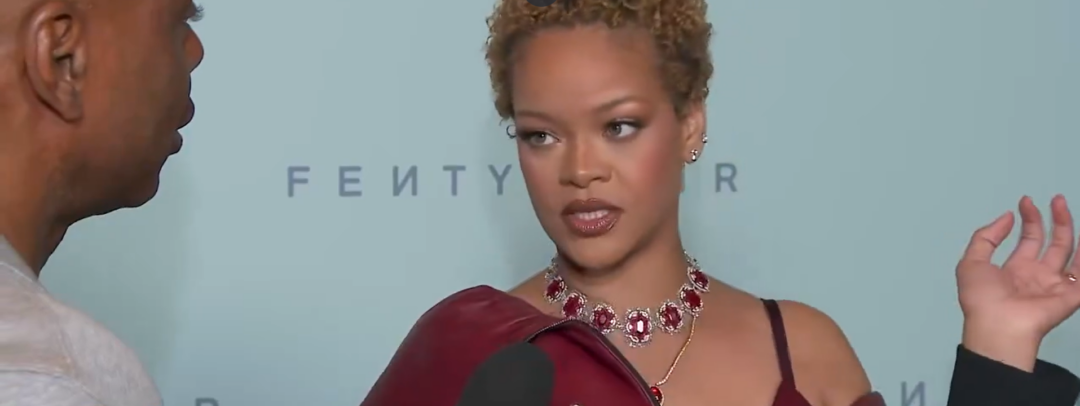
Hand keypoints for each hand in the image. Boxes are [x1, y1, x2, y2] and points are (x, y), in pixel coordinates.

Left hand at [956, 195, 1079, 370]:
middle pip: (1052, 242)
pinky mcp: (1070, 296)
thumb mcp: (971, 262)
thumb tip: (1007, 216)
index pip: (1028, 239)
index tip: (1026, 200)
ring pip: (1069, 252)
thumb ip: (986, 238)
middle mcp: (1037, 275)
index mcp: (1015, 268)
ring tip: (1065, 206)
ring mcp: (1055, 284)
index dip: (1029, 219)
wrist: (998, 325)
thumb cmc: (981, 297)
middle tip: (1056, 199)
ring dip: (1069, 229)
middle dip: (1054, 219)